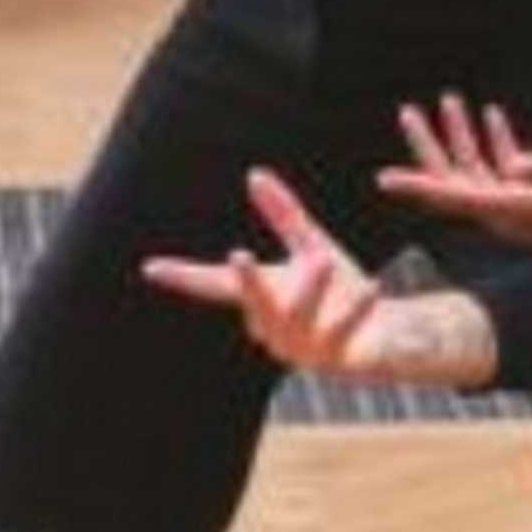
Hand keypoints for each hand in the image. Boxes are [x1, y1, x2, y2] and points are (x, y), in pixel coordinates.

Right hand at [137, 168, 448, 381]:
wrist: (382, 335)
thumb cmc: (339, 291)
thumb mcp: (311, 246)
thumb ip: (283, 215)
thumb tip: (255, 173)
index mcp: (262, 295)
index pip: (214, 285)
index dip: (183, 276)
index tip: (149, 267)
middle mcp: (273, 326)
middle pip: (254, 304)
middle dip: (247, 283)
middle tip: (238, 255)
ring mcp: (302, 346)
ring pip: (298, 319)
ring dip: (310, 291)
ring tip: (323, 261)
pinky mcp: (336, 357)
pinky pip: (343, 333)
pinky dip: (356, 310)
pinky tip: (372, 288)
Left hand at [377, 93, 531, 262]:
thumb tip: (515, 163)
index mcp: (508, 210)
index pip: (450, 196)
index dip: (415, 185)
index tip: (382, 179)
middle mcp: (505, 211)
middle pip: (452, 178)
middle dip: (427, 145)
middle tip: (406, 112)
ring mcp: (518, 205)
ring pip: (474, 168)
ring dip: (459, 135)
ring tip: (447, 99)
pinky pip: (503, 166)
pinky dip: (494, 140)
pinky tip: (492, 114)